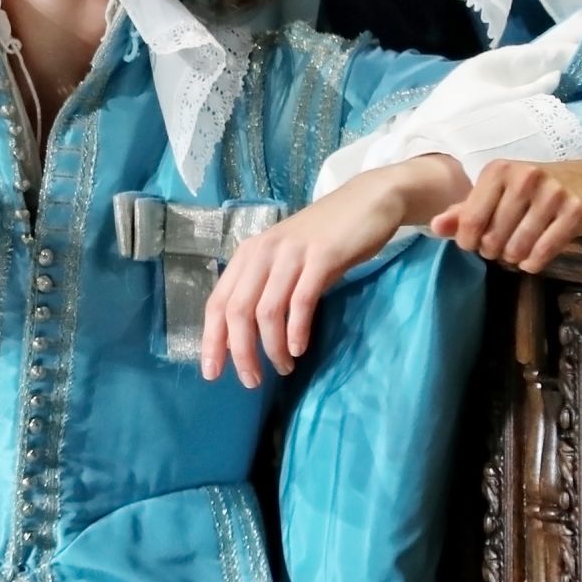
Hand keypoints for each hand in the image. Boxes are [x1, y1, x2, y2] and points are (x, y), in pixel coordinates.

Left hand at [198, 155, 465, 388]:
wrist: (369, 200)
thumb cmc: (327, 235)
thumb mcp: (287, 259)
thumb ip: (266, 289)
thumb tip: (246, 337)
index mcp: (248, 254)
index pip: (217, 303)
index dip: (212, 341)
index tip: (213, 373)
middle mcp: (263, 252)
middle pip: (238, 311)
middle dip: (241, 353)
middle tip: (252, 381)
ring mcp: (292, 253)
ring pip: (267, 311)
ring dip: (272, 348)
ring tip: (283, 368)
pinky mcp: (322, 256)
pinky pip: (301, 301)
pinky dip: (297, 330)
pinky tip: (300, 349)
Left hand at [426, 159, 581, 272]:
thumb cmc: (535, 189)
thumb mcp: (498, 192)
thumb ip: (464, 210)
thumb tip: (435, 226)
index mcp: (499, 170)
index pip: (470, 222)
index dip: (468, 242)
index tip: (476, 243)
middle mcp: (525, 177)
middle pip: (493, 239)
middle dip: (493, 251)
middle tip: (502, 245)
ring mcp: (553, 193)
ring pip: (517, 249)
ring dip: (514, 258)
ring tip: (518, 249)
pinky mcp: (576, 211)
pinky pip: (543, 254)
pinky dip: (534, 263)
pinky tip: (534, 258)